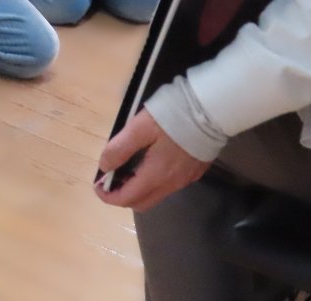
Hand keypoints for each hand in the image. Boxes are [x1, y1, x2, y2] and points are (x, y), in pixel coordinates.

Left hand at [95, 108, 209, 211]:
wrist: (212, 108)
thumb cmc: (172, 115)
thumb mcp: (139, 127)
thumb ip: (120, 148)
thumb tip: (104, 167)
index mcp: (156, 175)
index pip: (127, 199)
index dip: (108, 196)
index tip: (98, 185)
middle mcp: (172, 183)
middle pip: (142, 203)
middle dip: (123, 196)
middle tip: (112, 178)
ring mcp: (187, 179)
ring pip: (157, 195)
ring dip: (139, 189)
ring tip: (128, 169)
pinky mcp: (196, 170)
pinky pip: (170, 185)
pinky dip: (154, 182)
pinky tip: (150, 162)